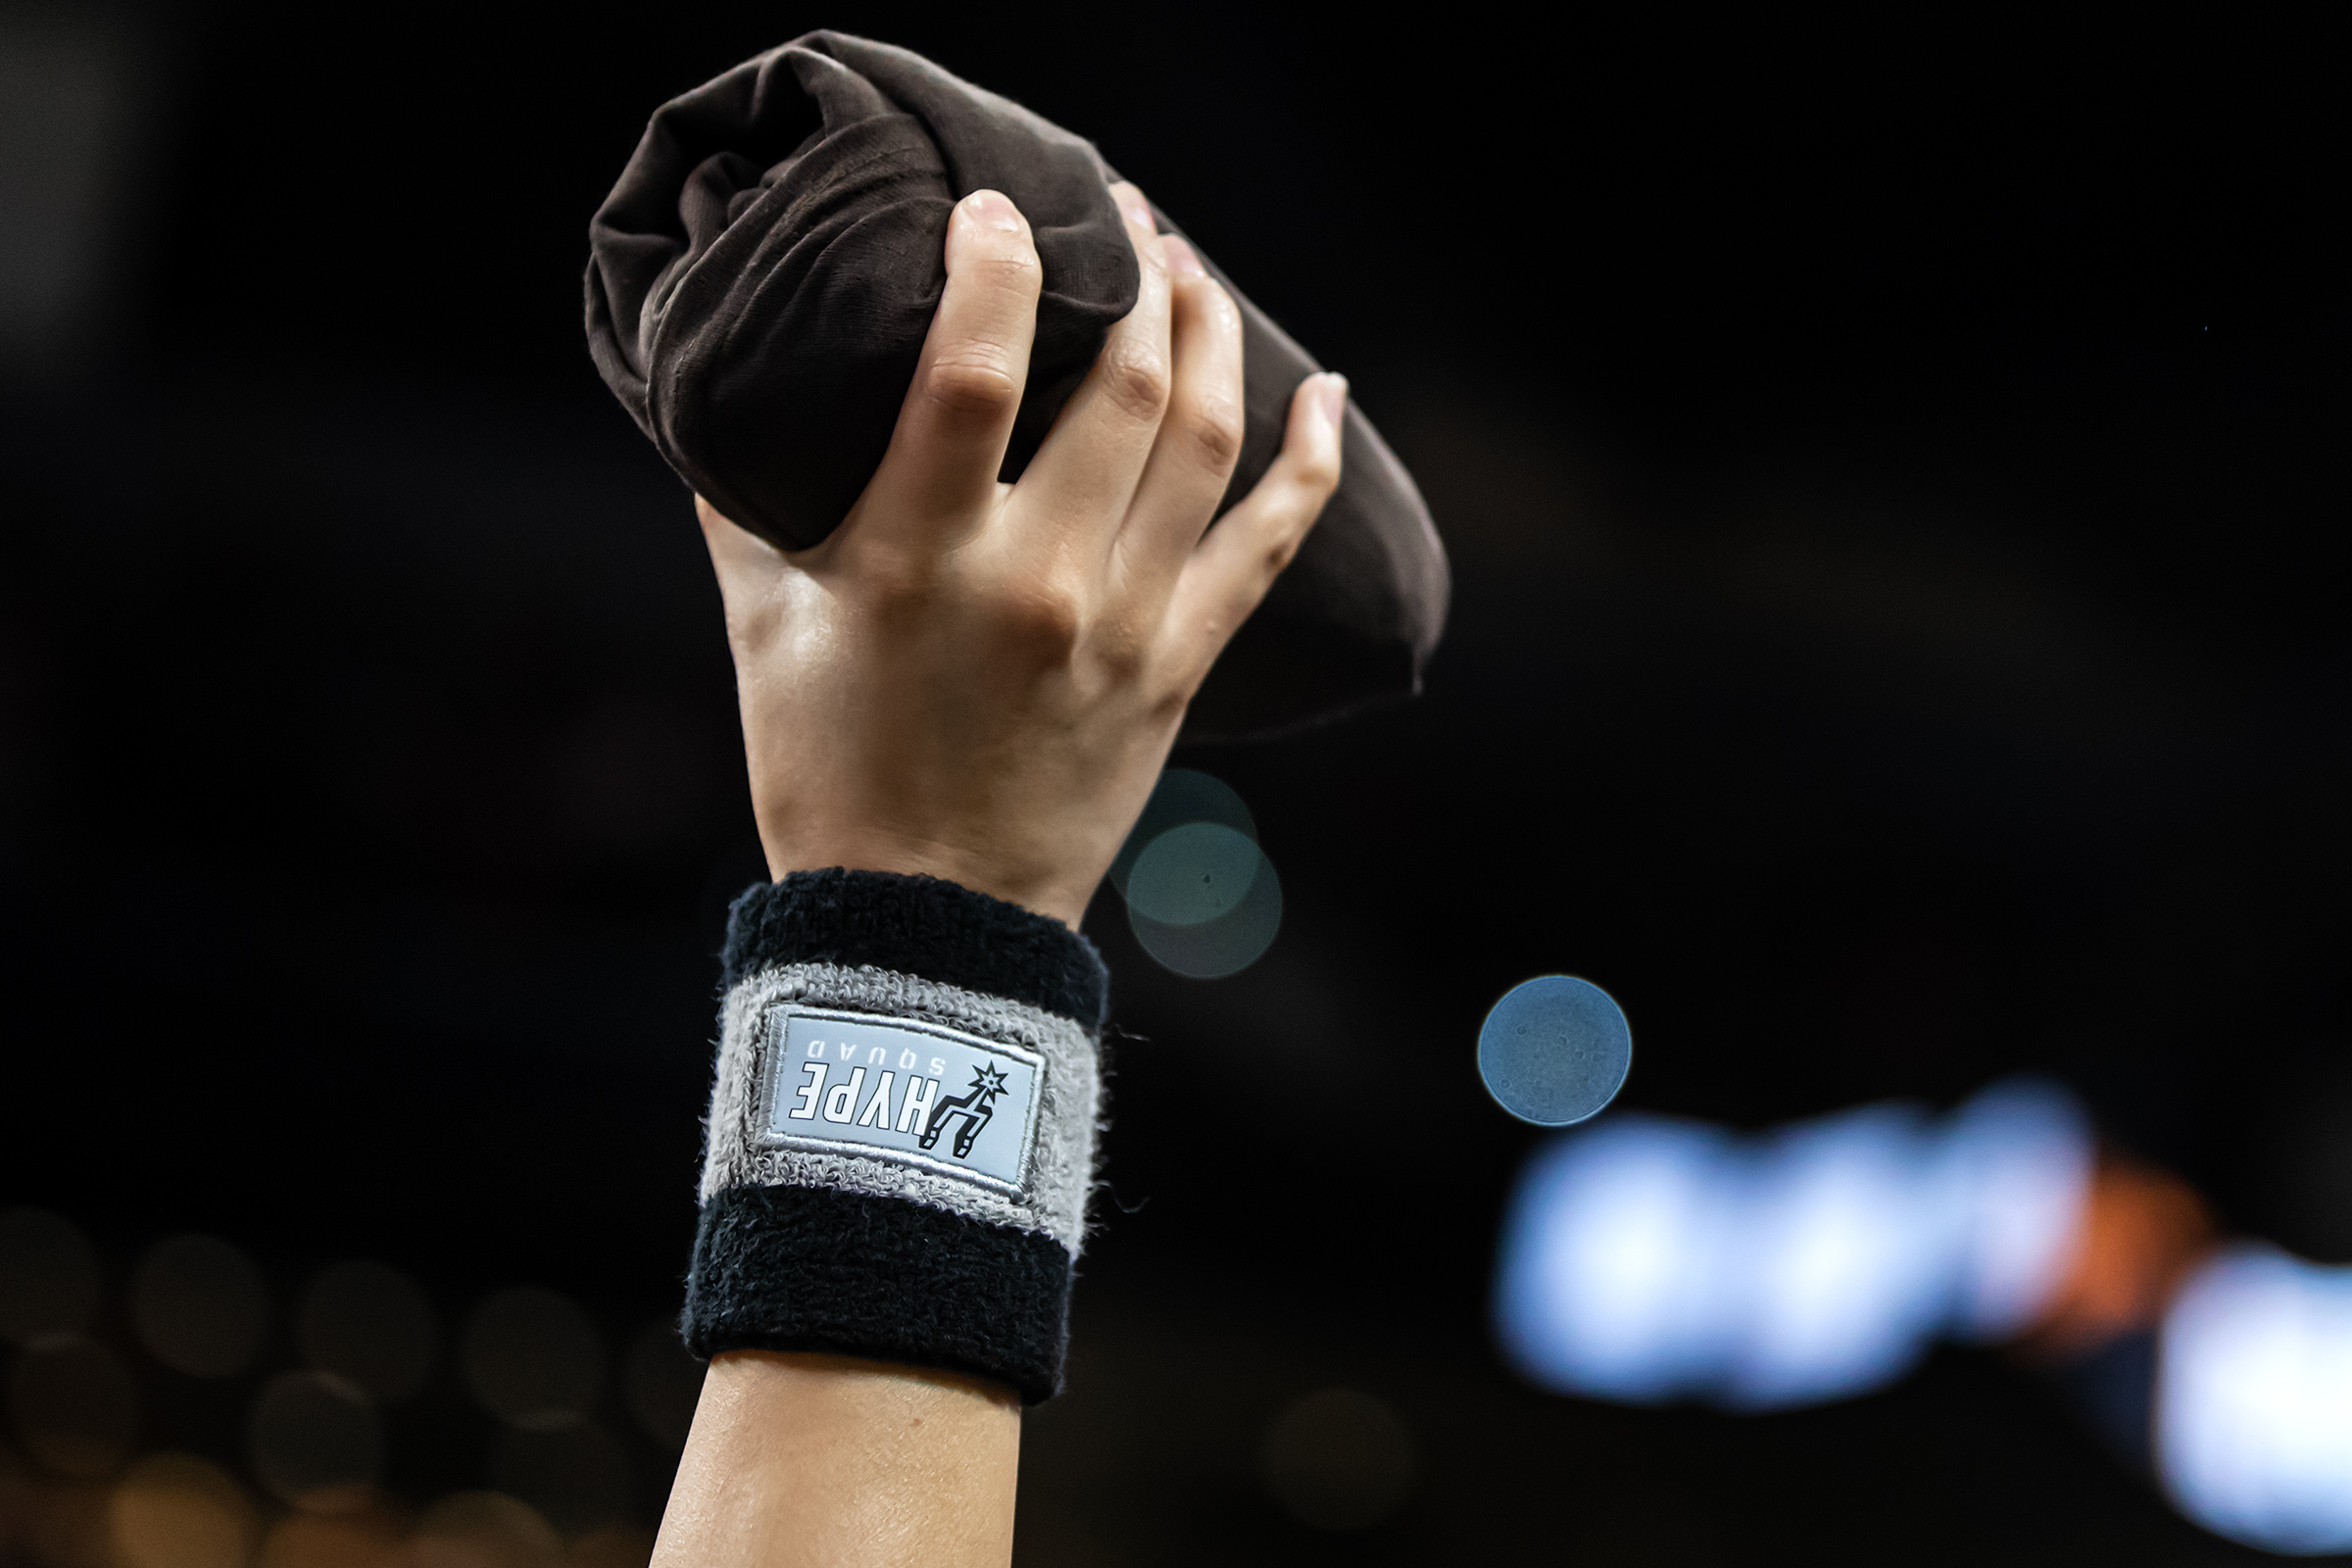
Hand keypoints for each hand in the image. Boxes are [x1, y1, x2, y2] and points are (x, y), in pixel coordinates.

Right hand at [699, 182, 1345, 927]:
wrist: (928, 926)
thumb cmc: (827, 775)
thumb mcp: (761, 632)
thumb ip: (746, 507)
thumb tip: (725, 395)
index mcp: (916, 561)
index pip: (976, 368)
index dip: (997, 264)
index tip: (1000, 207)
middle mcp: (1035, 581)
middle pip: (1122, 384)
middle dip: (1134, 269)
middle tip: (1119, 211)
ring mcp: (1123, 624)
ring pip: (1202, 442)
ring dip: (1210, 332)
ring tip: (1192, 264)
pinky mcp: (1178, 667)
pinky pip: (1267, 547)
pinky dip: (1308, 463)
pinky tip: (1327, 391)